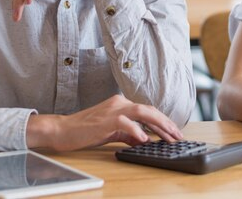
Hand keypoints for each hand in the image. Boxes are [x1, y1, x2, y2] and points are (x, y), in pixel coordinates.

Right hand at [26, 95, 183, 150]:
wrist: (63, 130)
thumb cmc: (85, 130)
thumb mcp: (111, 131)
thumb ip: (128, 133)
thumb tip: (143, 139)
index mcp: (121, 104)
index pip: (147, 111)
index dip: (163, 121)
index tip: (174, 132)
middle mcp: (119, 102)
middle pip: (149, 110)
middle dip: (166, 123)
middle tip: (178, 136)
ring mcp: (113, 109)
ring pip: (142, 112)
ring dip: (158, 124)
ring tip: (169, 136)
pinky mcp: (106, 119)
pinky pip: (125, 123)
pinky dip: (137, 131)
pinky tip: (145, 139)